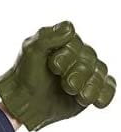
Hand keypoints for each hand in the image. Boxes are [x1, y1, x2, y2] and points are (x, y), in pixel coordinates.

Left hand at [0, 21, 115, 130]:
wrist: (25, 102)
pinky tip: (97, 101)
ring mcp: (85, 73)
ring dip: (90, 86)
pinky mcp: (89, 90)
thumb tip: (69, 28)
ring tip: (78, 95)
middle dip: (78, 74)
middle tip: (66, 84)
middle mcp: (77, 56)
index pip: (76, 44)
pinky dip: (104, 94)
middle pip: (90, 60)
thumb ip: (46, 37)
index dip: (68, 56)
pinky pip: (107, 88)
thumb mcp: (30, 52)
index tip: (53, 67)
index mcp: (64, 43)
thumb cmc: (25, 75)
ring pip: (99, 74)